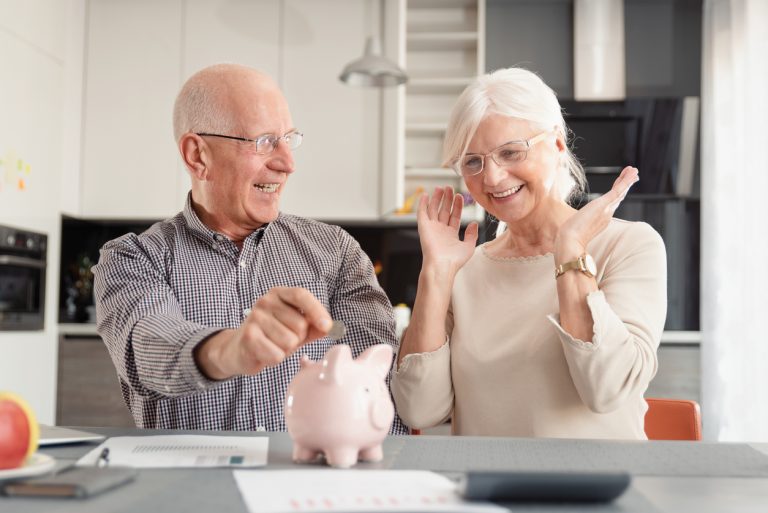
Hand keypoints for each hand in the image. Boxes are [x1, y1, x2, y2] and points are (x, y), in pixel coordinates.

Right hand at [196, 287, 331, 378]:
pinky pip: (277, 355)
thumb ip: (313, 326)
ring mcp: (255, 318)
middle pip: (300, 324)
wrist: (238, 349)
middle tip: (284, 339)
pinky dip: (275, 359)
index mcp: (279, 294)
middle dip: (298, 338)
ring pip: (290, 341)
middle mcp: (265, 302)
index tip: (327, 326)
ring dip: (286, 350)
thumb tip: (329, 327)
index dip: (317, 311)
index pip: (301, 295)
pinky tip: (265, 353)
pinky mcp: (248, 337)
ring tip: (273, 345)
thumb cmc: (271, 336)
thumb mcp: (295, 328)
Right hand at [417, 186, 478, 273]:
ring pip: (434, 209)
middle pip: (444, 210)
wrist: (442, 265)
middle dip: (447, 199)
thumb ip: (472, 234)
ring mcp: (432, 228)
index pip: (454, 216)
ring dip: (437, 199)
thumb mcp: (469, 246)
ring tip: (441, 188)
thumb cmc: (454, 260)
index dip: (457, 206)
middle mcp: (441, 230)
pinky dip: (422, 204)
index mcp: (451, 235)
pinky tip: (425, 195)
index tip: (459, 196)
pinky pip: (422, 213)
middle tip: (449, 188)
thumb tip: (475, 223)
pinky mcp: (423, 227)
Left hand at [556, 166, 638, 255]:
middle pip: (619, 196)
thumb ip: (579, 224)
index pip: (612, 202)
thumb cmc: (570, 237)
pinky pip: (617, 191)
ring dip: (628, 180)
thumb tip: (572, 224)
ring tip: (634, 170)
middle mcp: (607, 214)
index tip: (623, 184)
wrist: (570, 242)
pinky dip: (625, 182)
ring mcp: (607, 210)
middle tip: (634, 174)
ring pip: (620, 192)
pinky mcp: (603, 205)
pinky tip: (631, 174)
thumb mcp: (576, 227)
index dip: (619, 192)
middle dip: (626, 184)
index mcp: (602, 218)